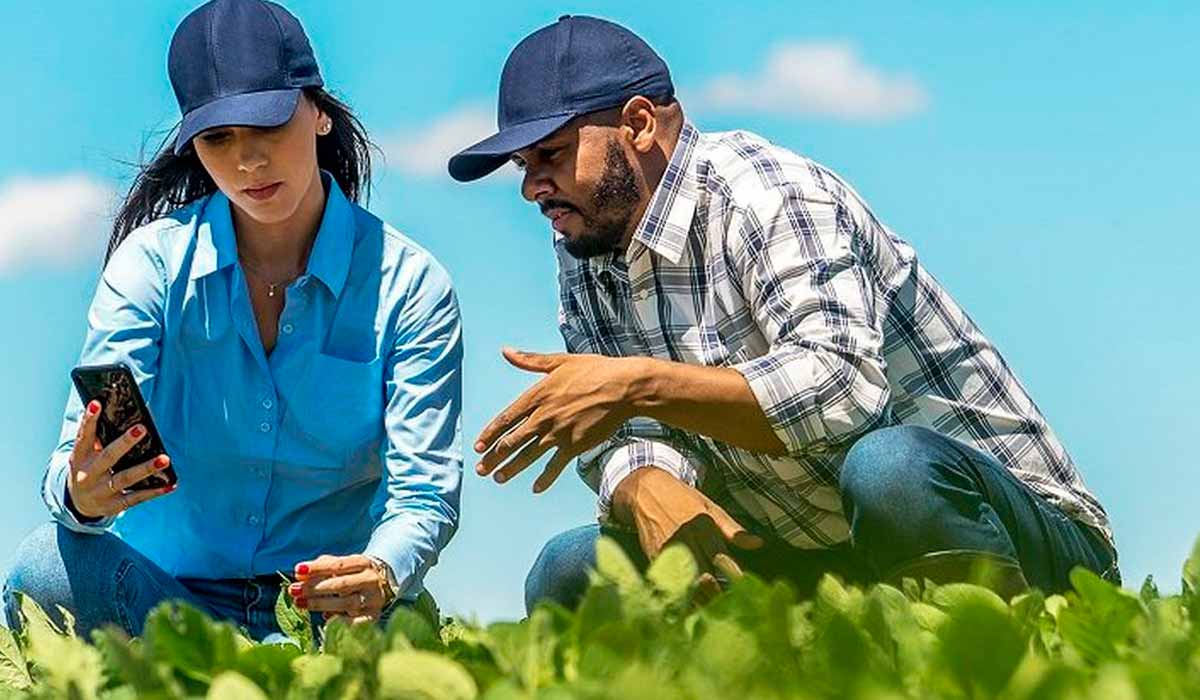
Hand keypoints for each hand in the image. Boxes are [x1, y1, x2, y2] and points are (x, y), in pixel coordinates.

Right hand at [67, 400, 174, 518]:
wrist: (78, 504)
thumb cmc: (89, 468)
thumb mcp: (87, 455)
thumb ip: (101, 437)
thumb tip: (130, 413)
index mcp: (79, 458)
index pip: (83, 436)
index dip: (89, 420)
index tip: (96, 404)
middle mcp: (88, 475)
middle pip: (108, 457)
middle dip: (125, 443)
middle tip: (142, 428)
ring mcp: (100, 491)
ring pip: (125, 478)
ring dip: (146, 468)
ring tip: (165, 459)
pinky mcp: (114, 505)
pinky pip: (137, 497)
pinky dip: (154, 491)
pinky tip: (170, 484)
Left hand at [289, 554, 389, 623]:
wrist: (381, 589)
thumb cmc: (352, 576)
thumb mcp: (341, 567)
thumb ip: (321, 568)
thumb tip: (300, 574)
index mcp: (363, 563)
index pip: (338, 565)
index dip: (317, 568)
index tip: (297, 571)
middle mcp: (371, 580)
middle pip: (341, 585)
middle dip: (314, 588)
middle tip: (293, 590)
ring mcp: (373, 600)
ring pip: (346, 603)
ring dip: (319, 604)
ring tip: (299, 603)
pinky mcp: (373, 617)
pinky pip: (354, 622)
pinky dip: (338, 620)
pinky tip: (324, 618)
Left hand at [474, 348, 642, 491]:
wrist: (624, 388)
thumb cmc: (595, 371)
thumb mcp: (560, 361)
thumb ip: (530, 360)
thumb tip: (506, 351)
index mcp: (538, 395)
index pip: (506, 418)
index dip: (490, 433)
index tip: (478, 446)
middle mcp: (544, 416)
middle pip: (512, 440)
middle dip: (494, 456)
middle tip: (480, 469)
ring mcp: (559, 433)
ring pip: (528, 455)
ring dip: (511, 468)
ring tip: (498, 479)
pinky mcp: (575, 445)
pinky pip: (555, 466)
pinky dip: (545, 478)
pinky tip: (535, 488)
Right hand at [613, 466, 762, 599]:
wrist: (645, 492)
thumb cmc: (682, 499)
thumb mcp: (710, 507)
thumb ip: (733, 529)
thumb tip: (758, 544)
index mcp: (704, 527)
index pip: (723, 560)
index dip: (735, 578)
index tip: (745, 590)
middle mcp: (686, 540)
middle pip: (705, 577)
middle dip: (719, 595)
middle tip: (730, 606)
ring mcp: (668, 551)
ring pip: (687, 584)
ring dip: (701, 600)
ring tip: (713, 612)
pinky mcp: (653, 558)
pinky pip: (669, 583)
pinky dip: (681, 596)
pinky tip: (690, 606)